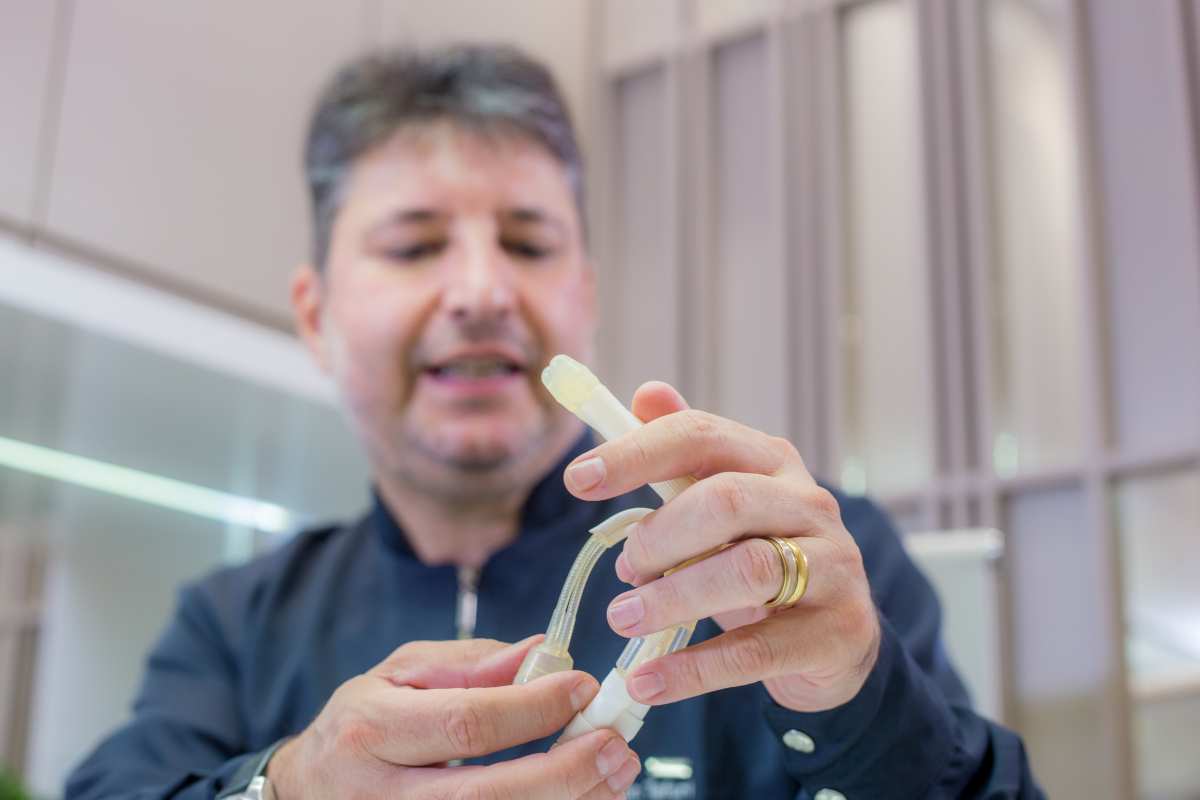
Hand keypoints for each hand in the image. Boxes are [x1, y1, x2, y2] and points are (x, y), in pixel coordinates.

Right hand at [266, 637, 641, 799]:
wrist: (307, 788)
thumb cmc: (362, 722)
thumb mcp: (401, 673)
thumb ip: (471, 662)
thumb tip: (541, 653)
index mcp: (373, 728)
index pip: (466, 723)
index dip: (533, 707)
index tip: (582, 688)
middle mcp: (380, 793)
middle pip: (485, 794)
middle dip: (562, 772)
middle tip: (614, 747)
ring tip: (614, 777)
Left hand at [563, 382, 880, 712]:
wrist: (837, 638)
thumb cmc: (764, 560)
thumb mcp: (723, 505)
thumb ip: (684, 453)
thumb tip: (645, 394)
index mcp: (771, 462)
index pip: (701, 436)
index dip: (637, 454)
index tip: (578, 479)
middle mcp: (808, 503)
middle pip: (727, 500)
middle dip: (659, 536)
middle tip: (622, 571)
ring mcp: (831, 566)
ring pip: (750, 570)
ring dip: (673, 597)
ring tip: (622, 619)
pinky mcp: (836, 631)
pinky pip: (758, 650)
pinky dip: (694, 669)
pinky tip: (648, 680)